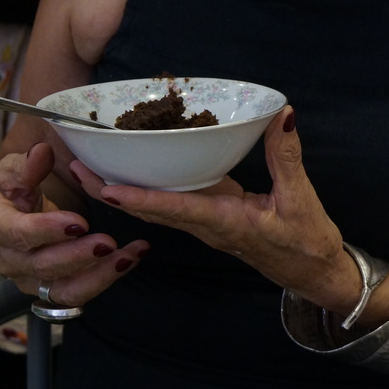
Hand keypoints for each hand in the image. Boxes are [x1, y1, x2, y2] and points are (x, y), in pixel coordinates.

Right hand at [0, 142, 149, 306]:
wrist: (5, 217)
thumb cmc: (9, 189)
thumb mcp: (11, 170)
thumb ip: (26, 165)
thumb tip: (40, 153)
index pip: (18, 234)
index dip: (47, 230)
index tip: (78, 222)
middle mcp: (10, 260)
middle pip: (43, 266)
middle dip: (78, 256)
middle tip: (109, 242)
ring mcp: (30, 278)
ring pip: (63, 289)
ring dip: (98, 276)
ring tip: (127, 257)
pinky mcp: (49, 288)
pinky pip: (77, 293)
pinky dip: (105, 279)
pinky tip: (128, 260)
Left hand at [71, 107, 356, 308]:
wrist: (313, 274)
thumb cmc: (306, 243)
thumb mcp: (300, 199)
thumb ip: (286, 156)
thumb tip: (281, 114)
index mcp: (224, 222)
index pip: (174, 209)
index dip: (138, 199)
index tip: (106, 187)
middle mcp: (206, 224)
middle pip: (150, 208)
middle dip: (111, 190)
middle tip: (75, 166)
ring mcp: (205, 221)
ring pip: (156, 206)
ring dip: (122, 189)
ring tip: (89, 166)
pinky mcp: (211, 215)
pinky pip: (172, 201)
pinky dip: (148, 186)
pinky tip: (136, 167)